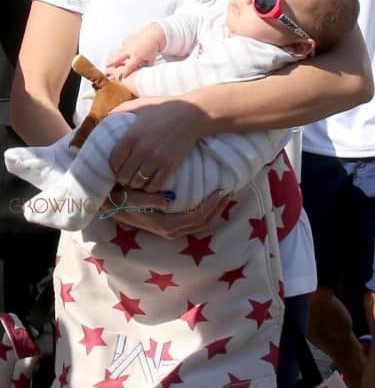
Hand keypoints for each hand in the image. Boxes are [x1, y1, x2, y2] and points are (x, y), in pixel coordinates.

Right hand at [102, 189, 228, 238]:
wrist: (102, 204)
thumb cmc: (116, 198)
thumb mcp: (128, 198)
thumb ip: (147, 199)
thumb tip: (171, 198)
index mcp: (163, 225)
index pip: (197, 219)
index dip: (212, 206)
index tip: (222, 189)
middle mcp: (168, 229)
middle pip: (202, 224)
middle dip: (218, 208)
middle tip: (228, 190)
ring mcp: (168, 227)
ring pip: (199, 224)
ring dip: (213, 210)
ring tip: (222, 193)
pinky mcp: (167, 221)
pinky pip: (191, 219)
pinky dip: (204, 210)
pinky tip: (207, 196)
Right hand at [106, 23, 165, 78]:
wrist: (153, 35)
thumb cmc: (152, 49)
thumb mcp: (150, 61)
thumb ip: (145, 68)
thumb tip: (140, 75)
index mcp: (137, 57)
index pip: (128, 67)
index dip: (123, 73)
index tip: (120, 78)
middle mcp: (131, 50)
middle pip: (118, 58)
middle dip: (111, 63)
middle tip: (106, 67)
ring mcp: (128, 44)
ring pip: (118, 52)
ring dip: (113, 57)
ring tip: (108, 62)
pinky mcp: (127, 40)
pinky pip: (122, 46)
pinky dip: (120, 50)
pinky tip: (119, 53)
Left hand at [110, 96, 209, 191]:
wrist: (192, 113)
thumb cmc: (163, 107)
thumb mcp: (139, 105)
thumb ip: (119, 111)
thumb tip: (102, 120)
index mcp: (131, 135)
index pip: (113, 162)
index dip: (113, 167)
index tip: (117, 167)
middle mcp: (142, 149)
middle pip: (123, 175)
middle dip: (122, 177)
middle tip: (125, 175)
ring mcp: (157, 158)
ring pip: (137, 182)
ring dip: (135, 183)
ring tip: (136, 179)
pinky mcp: (170, 165)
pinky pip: (154, 185)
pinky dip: (149, 187)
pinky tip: (149, 182)